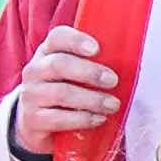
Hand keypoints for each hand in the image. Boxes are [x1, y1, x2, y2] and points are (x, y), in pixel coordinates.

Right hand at [4, 24, 122, 159]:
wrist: (37, 123)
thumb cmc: (65, 91)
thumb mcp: (73, 73)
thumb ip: (92, 64)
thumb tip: (129, 62)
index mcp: (48, 53)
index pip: (57, 37)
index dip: (76, 40)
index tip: (96, 49)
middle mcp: (34, 71)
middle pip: (59, 64)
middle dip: (89, 72)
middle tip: (112, 81)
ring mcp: (31, 96)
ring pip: (61, 93)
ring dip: (91, 99)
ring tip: (112, 105)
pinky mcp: (33, 119)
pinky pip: (58, 118)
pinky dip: (82, 118)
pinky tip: (98, 119)